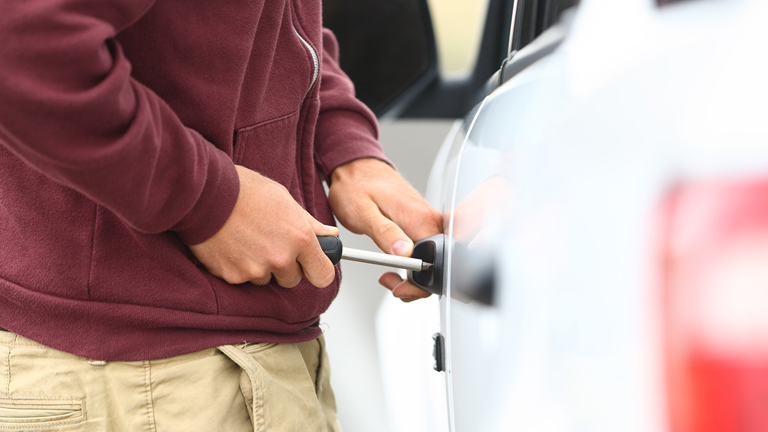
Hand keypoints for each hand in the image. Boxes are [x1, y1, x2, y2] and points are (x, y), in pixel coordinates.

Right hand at [189, 165, 337, 287]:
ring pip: (266, 280)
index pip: (323, 275)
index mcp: (300, 239)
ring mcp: (256, 270)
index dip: (317, 270)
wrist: (204, 193)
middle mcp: (281, 259)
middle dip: (286, 267)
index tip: (312, 265)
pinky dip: (239, 267)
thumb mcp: (285, 200)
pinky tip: (233, 245)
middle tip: (270, 243)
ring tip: (248, 239)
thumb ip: (310, 224)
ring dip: (261, 266)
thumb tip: (329, 235)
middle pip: (293, 280)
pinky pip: (243, 279)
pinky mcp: (232, 276)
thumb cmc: (244, 190)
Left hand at [328, 158, 442, 300]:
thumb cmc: (356, 186)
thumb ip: (385, 233)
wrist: (356, 167)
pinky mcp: (422, 222)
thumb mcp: (363, 213)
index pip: (434, 262)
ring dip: (412, 275)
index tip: (397, 286)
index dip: (417, 282)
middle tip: (389, 282)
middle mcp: (430, 219)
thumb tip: (404, 254)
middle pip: (436, 264)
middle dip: (415, 283)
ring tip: (387, 275)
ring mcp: (428, 221)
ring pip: (432, 259)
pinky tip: (395, 262)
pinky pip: (425, 249)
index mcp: (420, 218)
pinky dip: (411, 262)